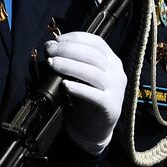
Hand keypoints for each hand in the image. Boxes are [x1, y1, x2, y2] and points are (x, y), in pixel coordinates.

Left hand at [45, 32, 126, 154]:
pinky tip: (64, 85)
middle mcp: (117, 72)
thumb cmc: (86, 98)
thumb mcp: (84, 75)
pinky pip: (94, 95)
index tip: (56, 40)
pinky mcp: (110, 106)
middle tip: (49, 51)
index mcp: (112, 61)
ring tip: (52, 64)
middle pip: (93, 55)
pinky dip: (78, 88)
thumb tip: (52, 47)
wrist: (95, 128)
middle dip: (68, 50)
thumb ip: (75, 61)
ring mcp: (116, 90)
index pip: (96, 42)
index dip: (75, 38)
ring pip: (93, 73)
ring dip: (69, 66)